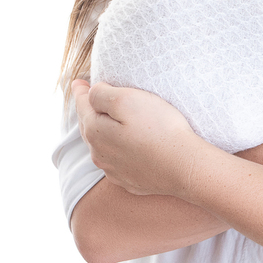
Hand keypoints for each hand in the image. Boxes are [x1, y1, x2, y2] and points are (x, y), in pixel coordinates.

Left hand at [73, 79, 207, 197]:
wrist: (184, 166)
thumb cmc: (159, 129)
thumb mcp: (127, 100)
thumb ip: (102, 94)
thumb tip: (91, 93)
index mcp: (95, 132)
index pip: (82, 106)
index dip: (80, 92)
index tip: (78, 82)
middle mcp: (99, 155)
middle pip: (89, 127)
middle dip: (88, 112)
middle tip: (88, 98)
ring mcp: (115, 171)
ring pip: (102, 146)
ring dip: (102, 132)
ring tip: (106, 121)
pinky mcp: (131, 180)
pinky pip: (118, 162)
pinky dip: (117, 151)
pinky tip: (124, 147)